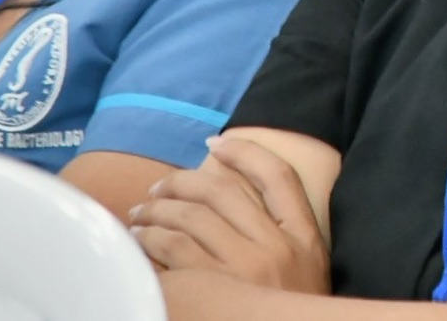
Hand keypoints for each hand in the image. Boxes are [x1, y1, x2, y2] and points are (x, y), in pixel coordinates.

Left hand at [130, 136, 331, 294]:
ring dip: (159, 208)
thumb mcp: (306, 272)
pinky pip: (174, 251)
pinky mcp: (214, 291)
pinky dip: (152, 238)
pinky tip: (140, 239)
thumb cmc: (292, 310)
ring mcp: (245, 270)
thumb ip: (282, 238)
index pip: (278, 176)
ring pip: (193, 217)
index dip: (246, 153)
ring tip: (141, 212)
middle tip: (162, 185)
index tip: (218, 143)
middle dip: (185, 180)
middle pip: (224, 191)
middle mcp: (277, 247)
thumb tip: (231, 205)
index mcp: (306, 237)